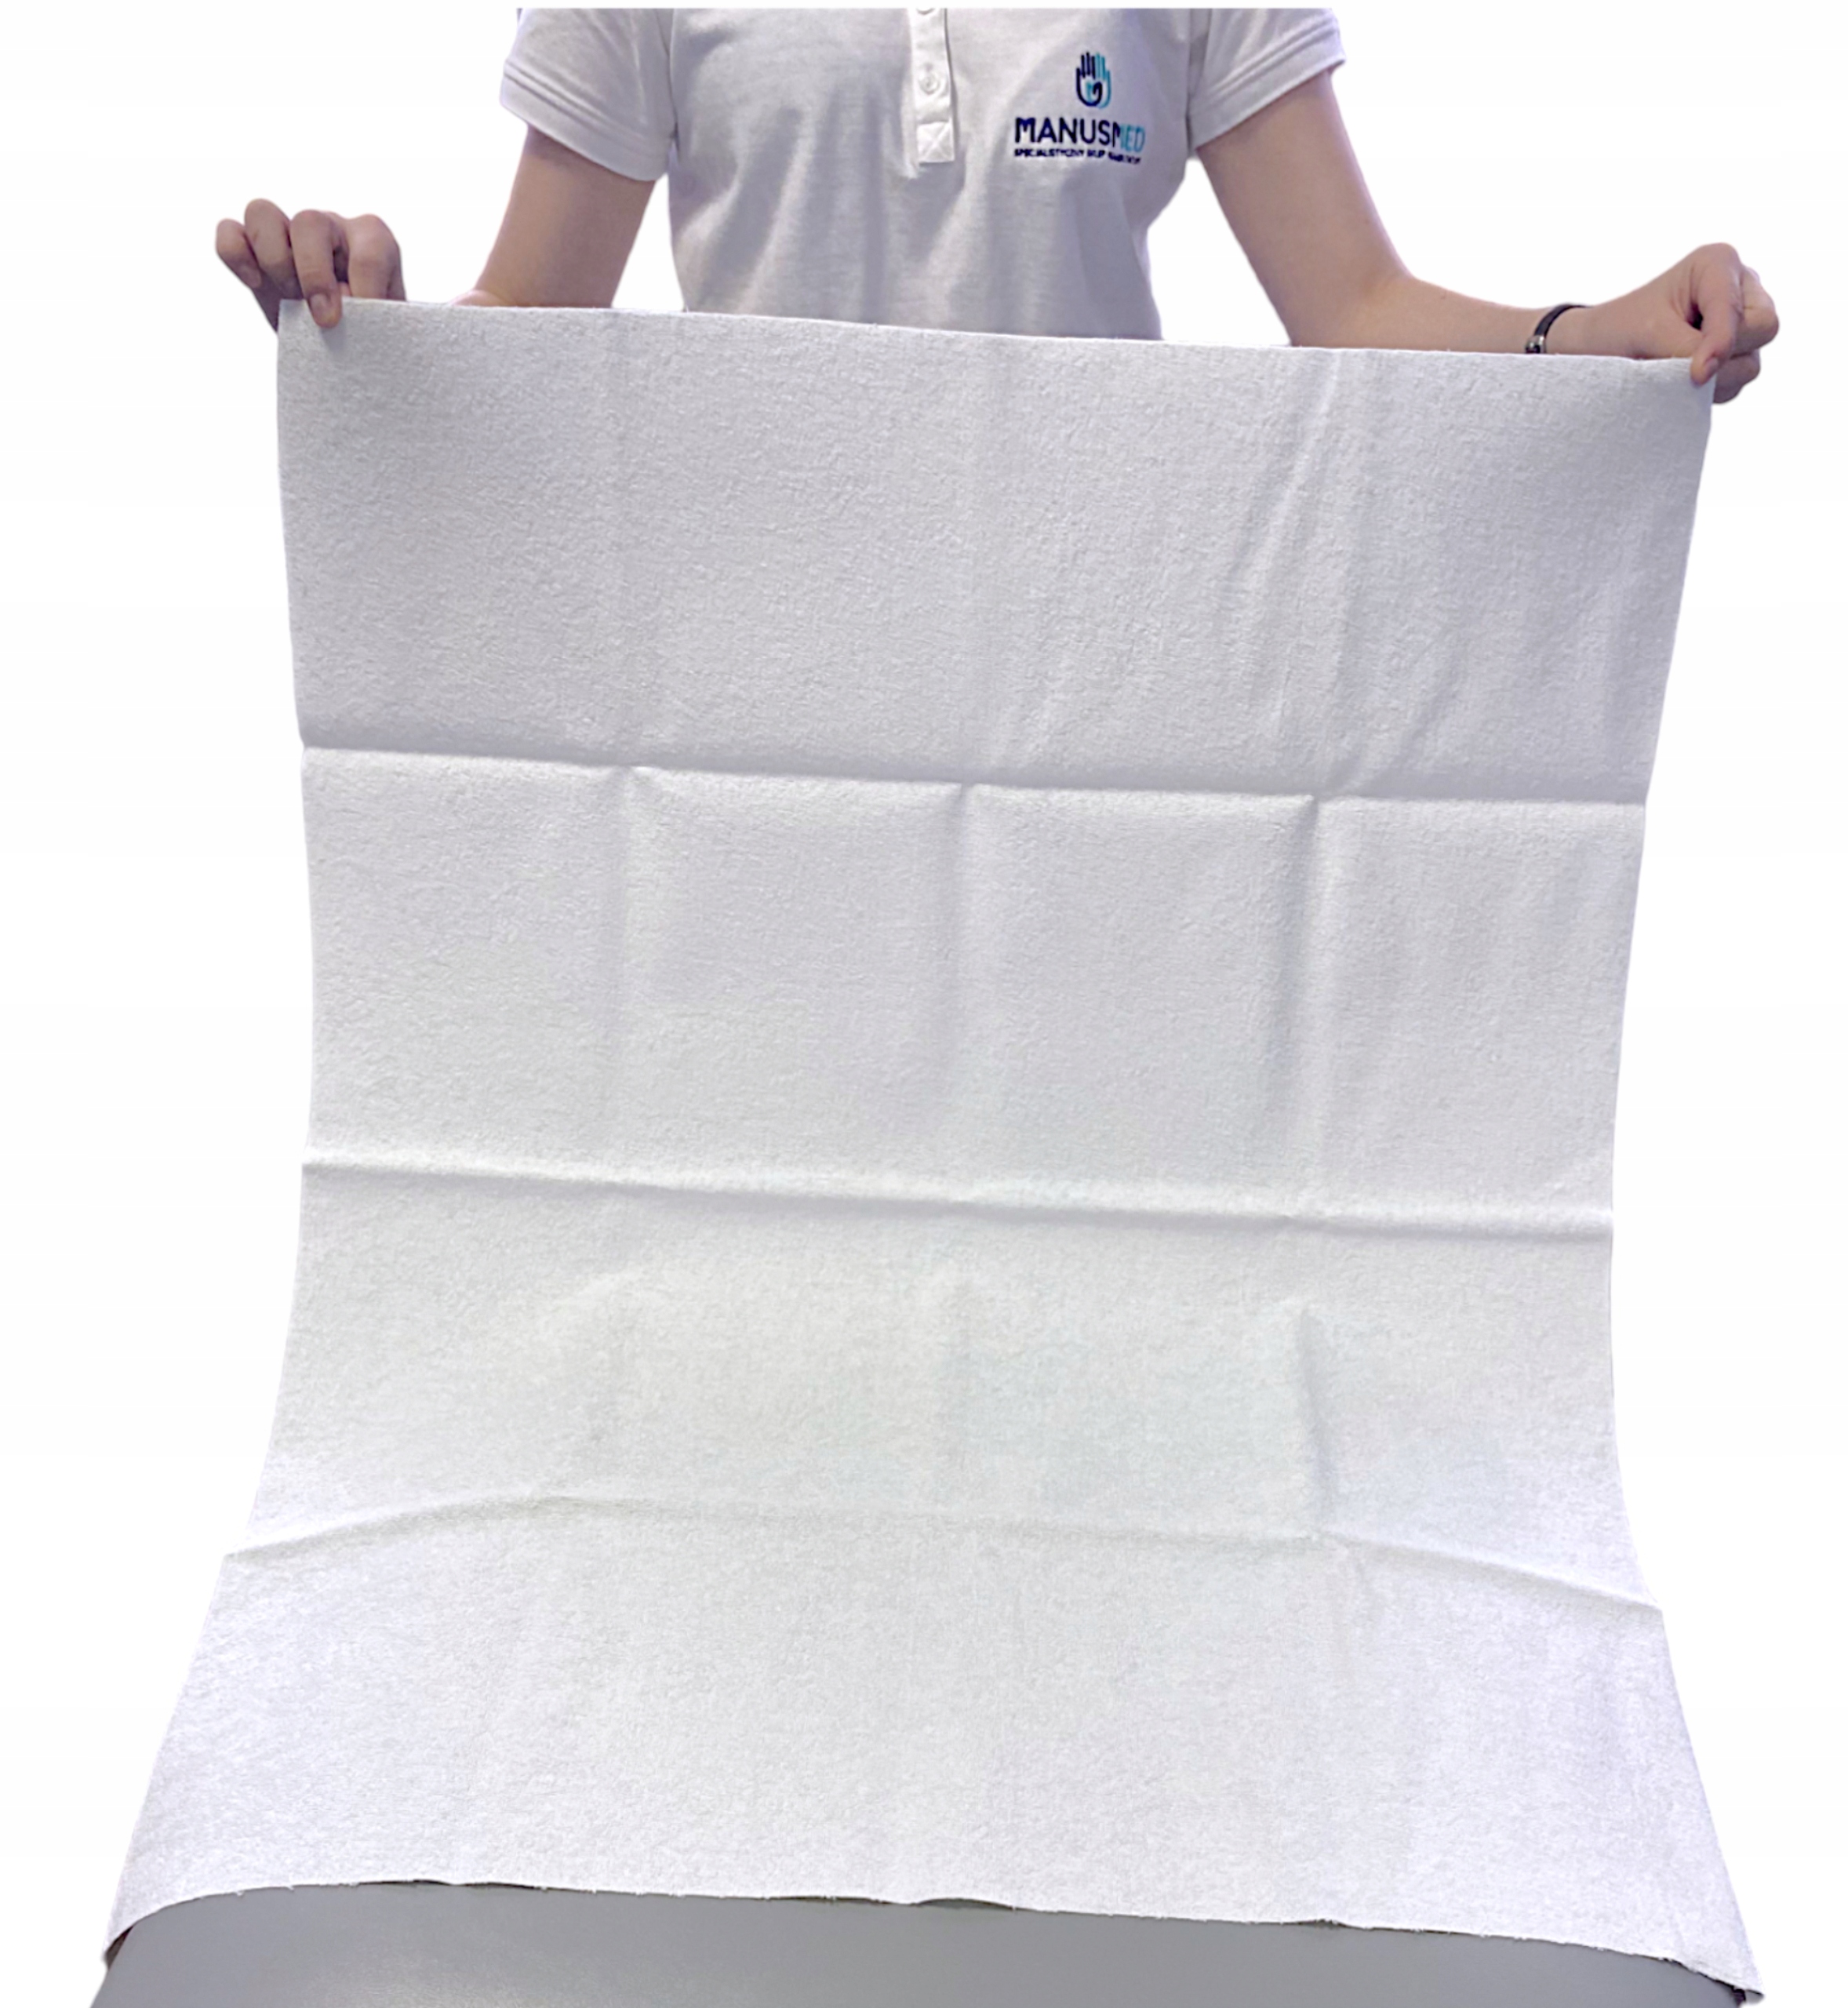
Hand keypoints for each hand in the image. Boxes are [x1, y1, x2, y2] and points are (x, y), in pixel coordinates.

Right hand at [215, 199, 404, 330]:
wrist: (344, 347)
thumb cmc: (371, 333)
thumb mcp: (383, 330)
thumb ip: (375, 316)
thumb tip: (345, 301)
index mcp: (372, 240)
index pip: (369, 248)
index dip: (366, 285)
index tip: (365, 320)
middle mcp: (328, 226)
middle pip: (309, 222)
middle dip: (314, 274)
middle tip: (325, 320)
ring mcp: (287, 232)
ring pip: (262, 213)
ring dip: (274, 261)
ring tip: (292, 300)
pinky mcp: (253, 250)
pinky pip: (229, 233)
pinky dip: (234, 254)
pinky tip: (255, 283)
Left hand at [1547, 244, 1777, 403]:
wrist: (1604, 345)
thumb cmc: (1623, 328)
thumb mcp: (1650, 335)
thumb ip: (1685, 351)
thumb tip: (1712, 376)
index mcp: (1718, 264)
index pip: (1741, 308)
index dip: (1720, 343)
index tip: (1697, 374)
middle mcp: (1741, 285)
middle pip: (1765, 328)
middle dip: (1726, 354)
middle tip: (1683, 368)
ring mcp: (1744, 320)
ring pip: (1752, 362)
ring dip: (1714, 378)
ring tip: (1672, 370)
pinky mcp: (1739, 351)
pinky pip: (1739, 381)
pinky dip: (1711, 389)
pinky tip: (1683, 377)